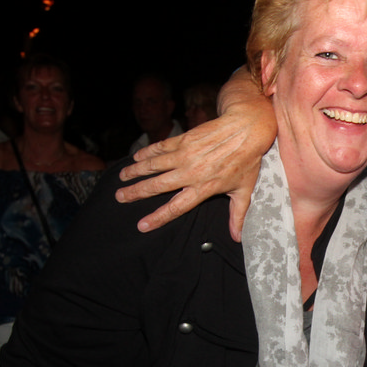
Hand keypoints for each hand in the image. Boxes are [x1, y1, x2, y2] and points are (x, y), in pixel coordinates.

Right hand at [116, 114, 266, 238]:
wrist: (245, 129)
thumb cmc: (247, 160)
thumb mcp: (244, 191)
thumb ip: (237, 215)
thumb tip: (236, 237)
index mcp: (203, 188)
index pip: (176, 207)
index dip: (157, 218)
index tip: (142, 225)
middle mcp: (190, 173)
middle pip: (156, 186)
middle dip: (135, 192)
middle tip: (120, 197)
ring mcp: (185, 155)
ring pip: (153, 165)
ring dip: (135, 171)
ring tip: (122, 177)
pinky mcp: (183, 140)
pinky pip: (159, 148)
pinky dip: (146, 152)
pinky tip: (136, 157)